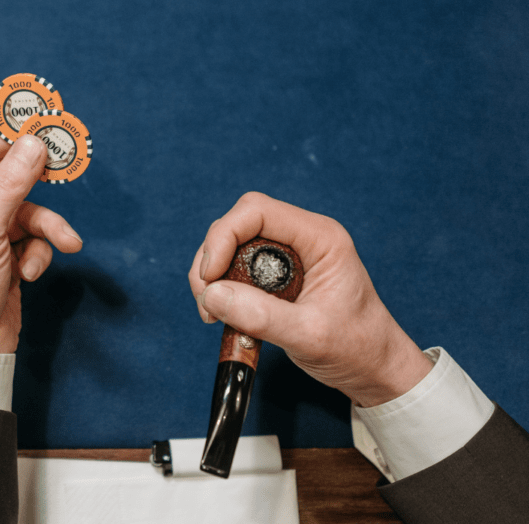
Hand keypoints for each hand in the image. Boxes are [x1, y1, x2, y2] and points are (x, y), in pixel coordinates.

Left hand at [0, 130, 82, 352]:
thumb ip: (11, 183)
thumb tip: (33, 142)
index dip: (11, 138)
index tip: (44, 126)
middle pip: (9, 180)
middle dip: (37, 184)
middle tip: (67, 165)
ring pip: (28, 214)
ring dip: (47, 229)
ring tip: (64, 243)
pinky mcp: (4, 260)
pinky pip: (32, 242)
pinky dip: (38, 255)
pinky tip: (29, 275)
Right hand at [188, 192, 432, 406]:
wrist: (376, 369)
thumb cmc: (358, 348)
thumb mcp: (308, 335)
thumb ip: (260, 315)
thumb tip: (211, 295)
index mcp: (320, 238)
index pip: (256, 211)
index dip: (223, 237)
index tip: (209, 277)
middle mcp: (303, 238)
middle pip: (238, 225)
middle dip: (212, 260)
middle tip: (206, 300)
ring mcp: (290, 255)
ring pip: (232, 246)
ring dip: (214, 277)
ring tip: (213, 313)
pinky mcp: (278, 275)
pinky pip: (237, 269)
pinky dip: (223, 289)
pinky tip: (224, 314)